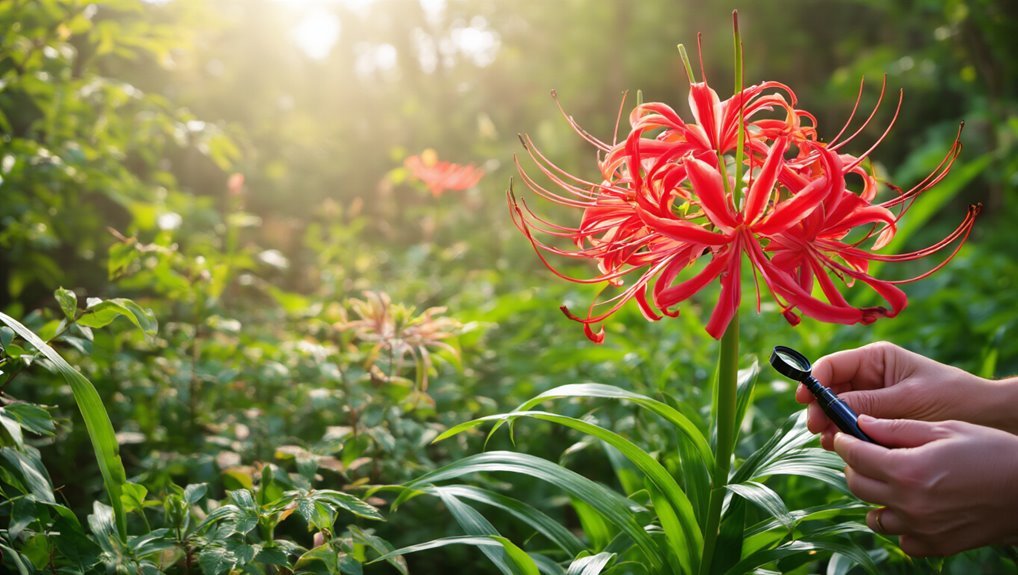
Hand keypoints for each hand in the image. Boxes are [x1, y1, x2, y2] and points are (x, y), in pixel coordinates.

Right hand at [795, 342, 997, 448]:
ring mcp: (870, 399)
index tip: (806, 401)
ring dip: (830, 425)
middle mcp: (867, 377)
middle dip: (820, 408)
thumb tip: (831, 408)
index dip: (814, 381)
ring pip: (836, 410)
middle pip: (829, 390)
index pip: (832, 366)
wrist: (984, 417)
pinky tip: (843, 446)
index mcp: (875, 359)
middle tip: (818, 429)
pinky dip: (843, 436)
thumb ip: (869, 403)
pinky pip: (850, 427)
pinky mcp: (875, 421)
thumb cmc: (951, 398)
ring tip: (831, 442)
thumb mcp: (909, 399)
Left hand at [835, 415, 1017, 555]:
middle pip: (857, 485)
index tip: (845, 435)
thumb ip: (897, 428)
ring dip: (876, 497)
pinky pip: (901, 538)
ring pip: (874, 516)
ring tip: (894, 482)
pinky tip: (914, 507)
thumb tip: (860, 423)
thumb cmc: (991, 451)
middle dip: (856, 467)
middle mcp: (908, 503)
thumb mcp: (945, 429)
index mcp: (907, 470)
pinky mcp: (935, 545)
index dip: (845, 442)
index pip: (855, 455)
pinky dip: (900, 523)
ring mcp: (920, 528)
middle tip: (869, 455)